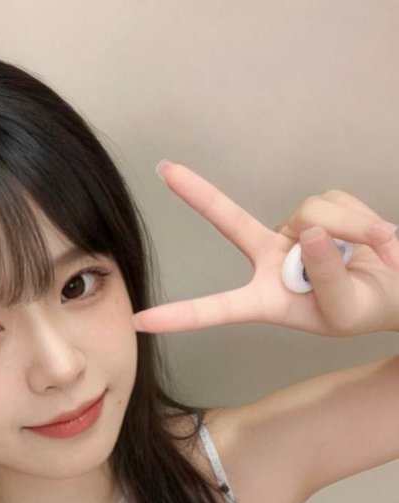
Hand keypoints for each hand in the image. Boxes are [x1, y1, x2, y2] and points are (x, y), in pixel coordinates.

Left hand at [134, 161, 398, 335]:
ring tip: (372, 254)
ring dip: (349, 230)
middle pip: (231, 222)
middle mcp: (272, 260)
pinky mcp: (320, 208)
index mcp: (266, 300)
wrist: (397, 288)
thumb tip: (309, 231)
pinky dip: (362, 220)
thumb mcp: (345, 310)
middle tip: (165, 170)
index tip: (140, 322)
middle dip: (199, 194)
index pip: (218, 308)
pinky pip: (338, 203)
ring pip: (310, 212)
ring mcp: (294, 232)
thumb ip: (326, 276)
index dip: (181, 316)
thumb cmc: (364, 308)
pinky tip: (374, 239)